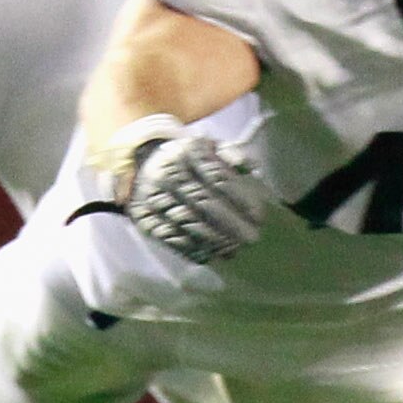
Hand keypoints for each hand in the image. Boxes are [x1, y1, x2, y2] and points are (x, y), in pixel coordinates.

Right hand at [113, 126, 276, 265]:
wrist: (144, 163)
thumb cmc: (190, 159)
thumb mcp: (210, 146)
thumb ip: (232, 154)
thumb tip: (250, 166)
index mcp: (188, 152)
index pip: (218, 178)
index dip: (240, 199)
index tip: (259, 217)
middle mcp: (167, 173)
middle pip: (203, 202)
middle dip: (230, 224)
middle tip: (252, 239)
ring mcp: (152, 196)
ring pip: (186, 222)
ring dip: (213, 240)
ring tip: (234, 251)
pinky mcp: (143, 217)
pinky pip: (167, 236)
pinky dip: (189, 249)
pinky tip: (209, 256)